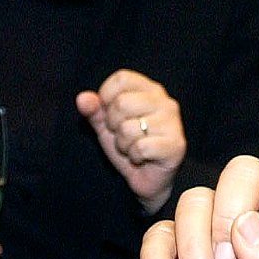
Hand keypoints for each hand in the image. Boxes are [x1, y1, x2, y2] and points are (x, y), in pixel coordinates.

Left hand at [76, 69, 186, 210]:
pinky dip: (134, 157)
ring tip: (133, 148)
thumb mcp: (106, 125)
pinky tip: (142, 158)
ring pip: (128, 128)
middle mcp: (165, 102)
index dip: (106, 97)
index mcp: (150, 90)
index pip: (122, 78)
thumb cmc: (129, 146)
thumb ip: (94, 110)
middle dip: (113, 126)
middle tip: (124, 136)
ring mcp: (173, 123)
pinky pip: (140, 148)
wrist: (148, 179)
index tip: (110, 115)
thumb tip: (82, 98)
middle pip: (122, 103)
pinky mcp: (176, 146)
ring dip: (123, 144)